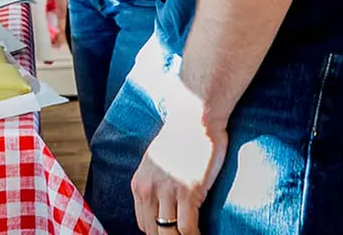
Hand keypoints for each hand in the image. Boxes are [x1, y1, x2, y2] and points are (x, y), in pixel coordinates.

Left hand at [131, 106, 227, 234]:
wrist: (195, 118)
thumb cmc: (181, 139)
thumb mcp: (156, 164)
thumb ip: (155, 185)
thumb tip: (162, 206)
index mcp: (138, 185)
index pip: (144, 224)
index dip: (160, 234)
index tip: (174, 232)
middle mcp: (148, 189)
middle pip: (153, 232)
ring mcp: (167, 191)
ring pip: (169, 234)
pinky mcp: (188, 191)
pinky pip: (187, 228)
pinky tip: (204, 233)